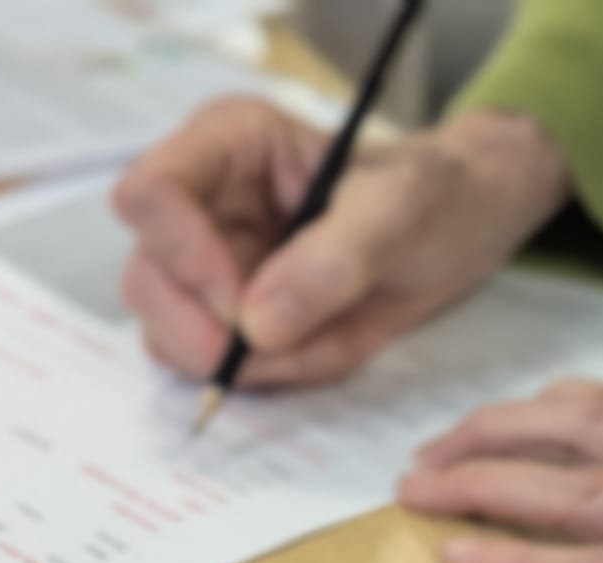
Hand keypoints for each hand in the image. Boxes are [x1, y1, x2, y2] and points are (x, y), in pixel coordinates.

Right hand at [112, 98, 568, 386]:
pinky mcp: (215, 319)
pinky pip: (207, 368)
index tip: (243, 308)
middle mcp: (197, 206)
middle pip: (146, 281)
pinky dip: (262, 377)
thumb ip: (335, 259)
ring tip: (320, 340)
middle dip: (208, 332)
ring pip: (165, 335)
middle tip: (279, 351)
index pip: (149, 194)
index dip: (183, 257)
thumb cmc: (432, 196)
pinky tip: (313, 349)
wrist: (456, 233)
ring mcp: (199, 268)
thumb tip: (258, 325)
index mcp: (226, 145)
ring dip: (244, 362)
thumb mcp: (403, 210)